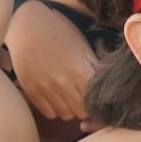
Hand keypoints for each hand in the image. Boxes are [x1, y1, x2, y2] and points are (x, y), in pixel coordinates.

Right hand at [6, 0, 101, 124]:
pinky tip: (55, 97)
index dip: (97, 102)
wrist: (28, 25)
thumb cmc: (60, 33)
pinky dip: (54, 109)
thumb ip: (95, 68)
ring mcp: (45, 87)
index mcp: (80, 70)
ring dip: (69, 110)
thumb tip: (112, 84)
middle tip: (81, 99)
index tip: (95, 98)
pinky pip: (48, 113)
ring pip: (65, 115)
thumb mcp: (83, 48)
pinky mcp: (31, 90)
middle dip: (84, 108)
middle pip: (81, 112)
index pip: (95, 101)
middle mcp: (63, 81)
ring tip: (68, 98)